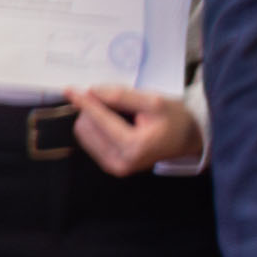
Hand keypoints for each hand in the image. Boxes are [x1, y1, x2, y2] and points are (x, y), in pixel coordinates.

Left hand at [65, 85, 201, 176]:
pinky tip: (115, 125)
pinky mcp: (111, 166)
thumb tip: (91, 92)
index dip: (85, 101)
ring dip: (95, 118)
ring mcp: (114, 166)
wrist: (187, 140)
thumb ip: (122, 96)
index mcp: (134, 146)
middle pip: (87, 126)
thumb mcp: (154, 101)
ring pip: (85, 133)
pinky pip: (90, 141)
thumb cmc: (175, 119)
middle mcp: (121, 161)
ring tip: (121, 116)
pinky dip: (98, 127)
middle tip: (117, 103)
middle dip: (95, 109)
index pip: (100, 119)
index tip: (69, 90)